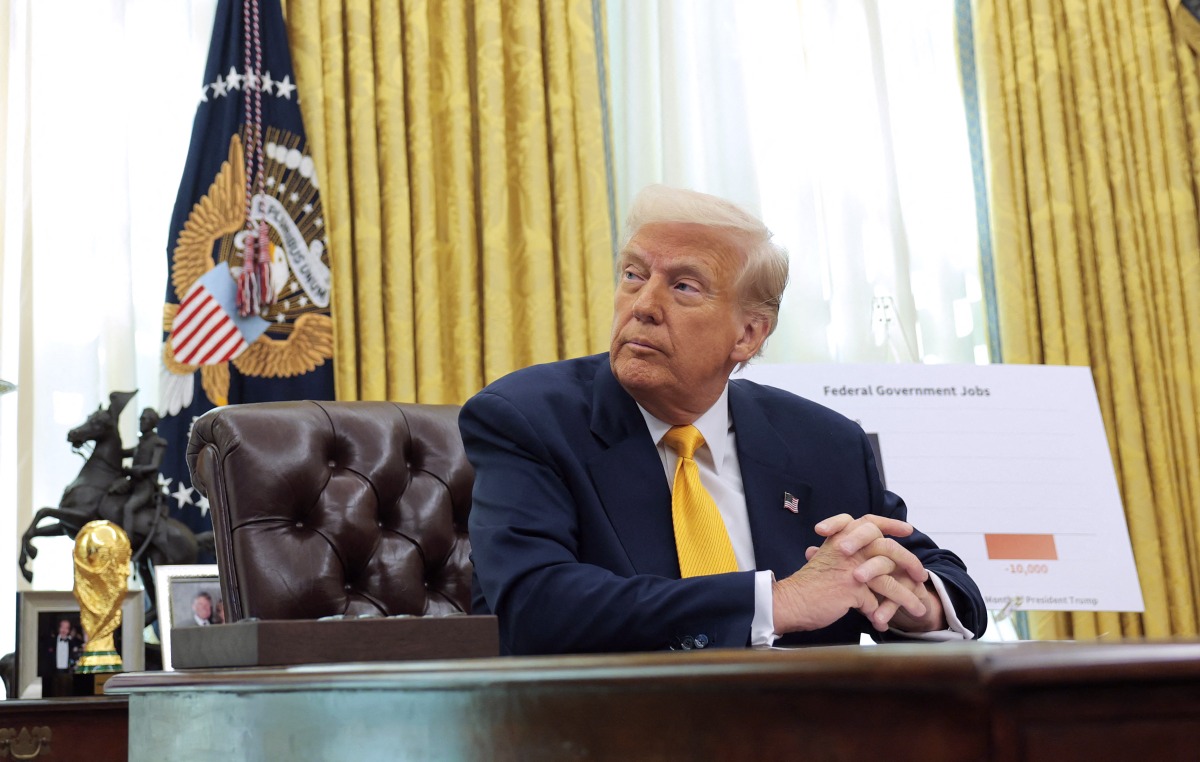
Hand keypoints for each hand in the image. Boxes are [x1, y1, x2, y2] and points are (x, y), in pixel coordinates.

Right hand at [772, 514, 928, 633]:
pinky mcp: (852, 589)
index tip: (907, 530)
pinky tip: (884, 624)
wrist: (790, 601)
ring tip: (918, 608)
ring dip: (907, 597)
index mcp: (840, 538)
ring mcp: (851, 568)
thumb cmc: (807, 585)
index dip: (890, 524)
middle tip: (921, 575)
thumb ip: (845, 556)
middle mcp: (847, 548)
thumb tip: (869, 562)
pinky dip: (882, 615)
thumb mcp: (826, 560)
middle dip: (910, 562)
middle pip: (889, 548)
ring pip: (889, 580)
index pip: (869, 523)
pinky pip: (877, 604)